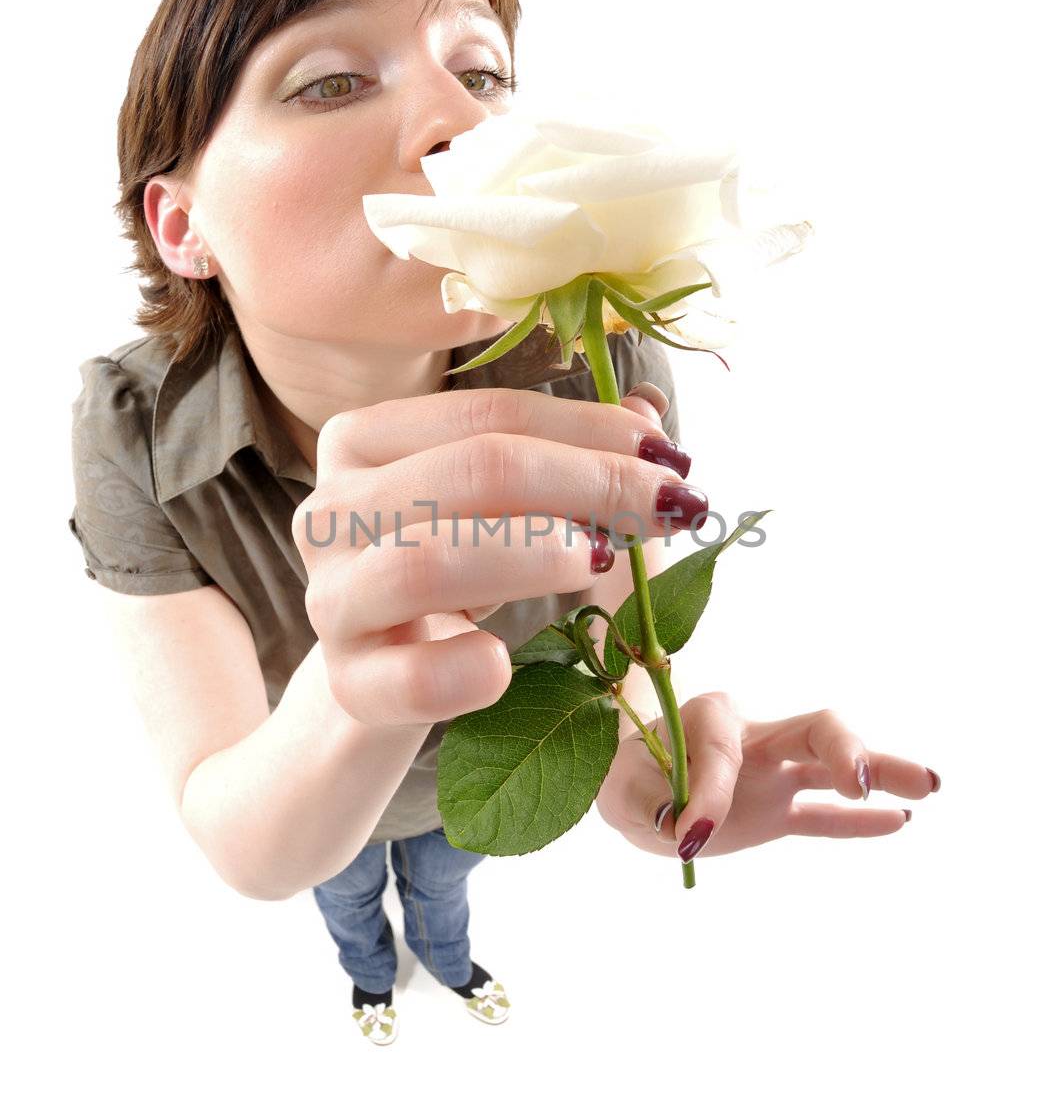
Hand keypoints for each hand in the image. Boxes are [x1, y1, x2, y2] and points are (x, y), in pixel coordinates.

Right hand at [291, 383, 701, 726]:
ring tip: (603, 561)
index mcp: (365, 441)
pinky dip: (459, 671)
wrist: (383, 674)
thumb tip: (648, 410)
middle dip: (587, 484)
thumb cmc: (454, 574)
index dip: (589, 428)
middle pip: (470, 474)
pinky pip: (404, 676)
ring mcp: (331, 597)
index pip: (489, 415)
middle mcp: (331, 509)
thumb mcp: (503, 506)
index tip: (670, 455)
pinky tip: (504, 667)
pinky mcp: (347, 682)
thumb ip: (568, 455)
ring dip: (529, 555)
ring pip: (426, 562)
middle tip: (668, 507)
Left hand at [595, 691, 940, 857]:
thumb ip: (646, 798)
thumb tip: (683, 826)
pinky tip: (902, 820)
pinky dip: (858, 822)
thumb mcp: (617, 785)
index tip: (689, 834)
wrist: (630, 785)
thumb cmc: (621, 774)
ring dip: (880, 772)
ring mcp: (772, 773)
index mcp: (708, 718)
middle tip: (860, 779)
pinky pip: (823, 817)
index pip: (722, 748)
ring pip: (835, 767)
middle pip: (813, 727)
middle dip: (842, 747)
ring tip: (931, 786)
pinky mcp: (777, 810)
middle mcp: (753, 737)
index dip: (708, 791)